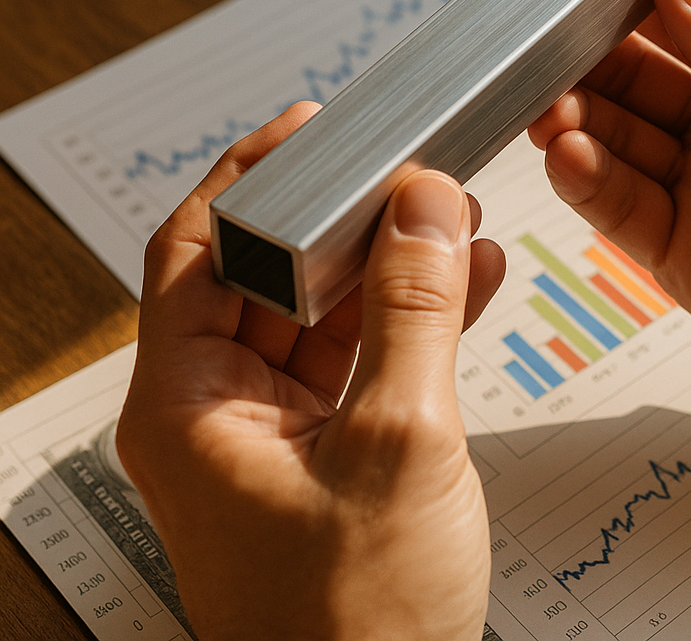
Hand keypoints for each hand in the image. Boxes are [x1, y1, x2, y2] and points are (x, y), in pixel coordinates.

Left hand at [117, 102, 504, 640]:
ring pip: (328, 312)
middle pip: (272, 274)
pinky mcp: (332, 449)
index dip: (251, 177)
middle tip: (408, 172)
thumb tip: (425, 207)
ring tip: (454, 218)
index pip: (198, 251)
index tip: (312, 128)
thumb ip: (414, 311)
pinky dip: (416, 317)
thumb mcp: (399, 442)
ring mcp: (279, 431)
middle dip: (347, 218)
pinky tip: (470, 280)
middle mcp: (222, 411)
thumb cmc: (357, 628)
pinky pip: (367, 356)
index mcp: (191, 406)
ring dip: (392, 264)